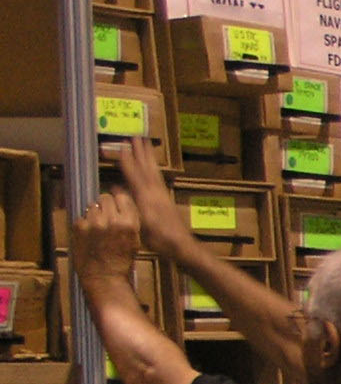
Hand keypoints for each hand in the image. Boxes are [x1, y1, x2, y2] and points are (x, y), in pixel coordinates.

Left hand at [66, 190, 140, 282]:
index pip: (121, 196)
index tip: (117, 207)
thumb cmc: (121, 261)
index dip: (118, 202)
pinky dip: (84, 224)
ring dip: (94, 214)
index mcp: (128, 223)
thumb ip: (129, 220)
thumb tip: (122, 202)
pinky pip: (81, 217)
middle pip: (105, 197)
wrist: (104, 277)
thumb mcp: (135, 240)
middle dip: (105, 206)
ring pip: (92, 206)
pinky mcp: (79, 226)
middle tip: (106, 219)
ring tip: (97, 229)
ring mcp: (93, 222)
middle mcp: (111, 219)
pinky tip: (89, 236)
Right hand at [114, 138, 188, 252]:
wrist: (183, 247)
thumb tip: (115, 188)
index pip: (134, 176)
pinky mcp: (167, 200)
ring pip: (154, 171)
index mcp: (147, 199)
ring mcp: (163, 195)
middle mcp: (155, 193)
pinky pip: (157, 178)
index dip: (128, 161)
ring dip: (148, 157)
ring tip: (145, 144)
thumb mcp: (140, 225)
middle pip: (146, 168)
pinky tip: (151, 167)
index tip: (122, 146)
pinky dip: (153, 169)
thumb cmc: (160, 240)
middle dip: (140, 152)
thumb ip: (128, 205)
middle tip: (136, 136)